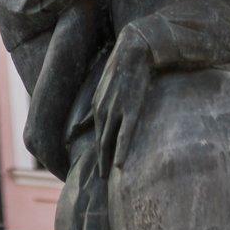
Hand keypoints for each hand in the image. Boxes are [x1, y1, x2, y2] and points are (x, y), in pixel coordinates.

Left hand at [92, 27, 155, 170]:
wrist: (134, 50)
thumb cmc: (124, 67)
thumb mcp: (107, 86)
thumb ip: (100, 102)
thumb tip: (96, 110)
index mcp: (97, 105)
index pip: (96, 134)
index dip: (97, 150)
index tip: (98, 164)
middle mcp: (102, 110)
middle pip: (100, 141)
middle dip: (99, 160)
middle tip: (100, 178)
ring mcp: (116, 110)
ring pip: (108, 141)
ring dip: (107, 160)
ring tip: (107, 176)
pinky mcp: (130, 109)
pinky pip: (124, 135)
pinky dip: (120, 150)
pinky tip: (119, 164)